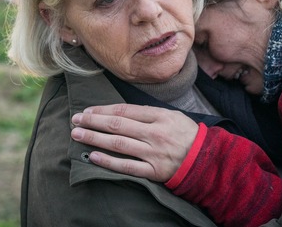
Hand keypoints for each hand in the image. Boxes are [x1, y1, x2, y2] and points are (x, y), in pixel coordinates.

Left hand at [70, 104, 198, 181]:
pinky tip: (93, 156)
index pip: (124, 110)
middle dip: (93, 121)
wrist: (206, 159)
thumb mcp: (170, 115)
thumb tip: (119, 112)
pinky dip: (108, 162)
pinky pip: (127, 166)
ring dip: (95, 139)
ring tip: (78, 135)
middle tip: (75, 119)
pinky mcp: (154, 172)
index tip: (87, 110)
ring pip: (118, 144)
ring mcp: (153, 153)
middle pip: (117, 125)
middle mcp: (154, 133)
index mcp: (159, 116)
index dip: (103, 110)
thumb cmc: (186, 134)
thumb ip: (147, 113)